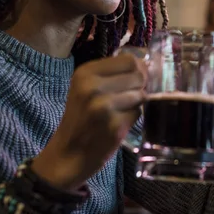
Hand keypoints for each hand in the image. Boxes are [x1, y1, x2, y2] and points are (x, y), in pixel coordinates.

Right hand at [32, 54, 146, 190]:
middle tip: (130, 96)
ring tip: (122, 110)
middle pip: (138, 75)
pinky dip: (133, 117)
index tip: (138, 77)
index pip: (128, 60)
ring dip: (137, 102)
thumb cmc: (81, 118)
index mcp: (85, 73)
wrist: (68, 154)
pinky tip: (118, 123)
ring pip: (141, 94)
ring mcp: (104, 107)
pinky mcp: (115, 125)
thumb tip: (146, 65)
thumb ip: (111, 74)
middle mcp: (93, 87)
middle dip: (140, 85)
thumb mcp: (86, 88)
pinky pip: (138, 113)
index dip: (139, 68)